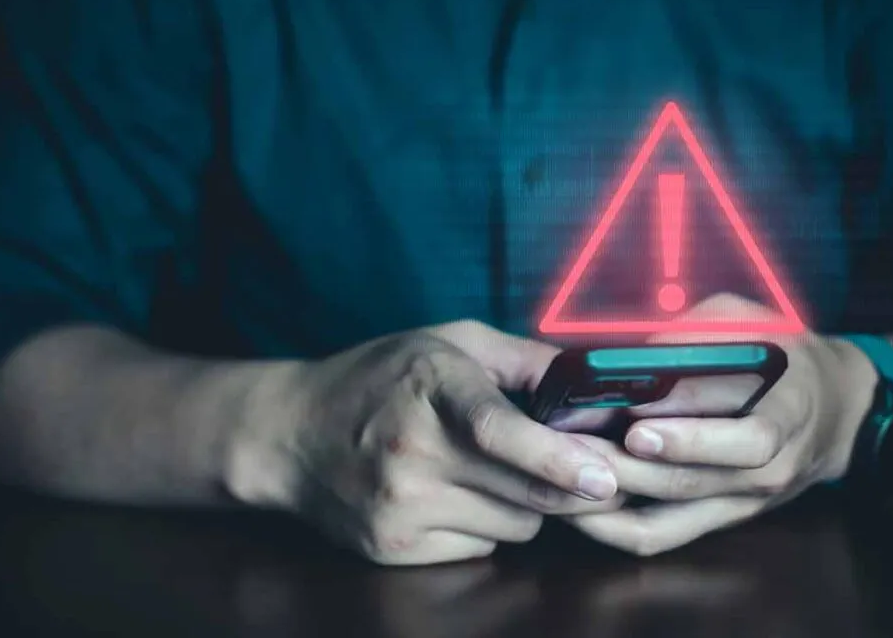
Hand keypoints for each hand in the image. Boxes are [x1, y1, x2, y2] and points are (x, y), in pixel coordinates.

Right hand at [224, 320, 623, 564]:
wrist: (290, 433)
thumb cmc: (378, 378)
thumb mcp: (447, 343)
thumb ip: (522, 359)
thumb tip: (592, 382)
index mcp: (429, 386)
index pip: (497, 429)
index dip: (555, 456)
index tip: (602, 475)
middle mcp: (411, 450)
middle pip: (524, 493)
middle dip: (570, 489)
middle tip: (592, 476)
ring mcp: (399, 505)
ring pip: (513, 527)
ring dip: (524, 505)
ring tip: (493, 472)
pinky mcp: (392, 547)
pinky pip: (480, 550)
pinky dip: (486, 527)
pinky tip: (456, 496)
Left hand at [566, 293, 877, 555]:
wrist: (834, 410)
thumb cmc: (782, 354)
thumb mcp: (748, 323)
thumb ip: (697, 335)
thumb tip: (635, 358)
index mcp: (788, 415)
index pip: (742, 438)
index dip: (687, 436)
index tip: (636, 427)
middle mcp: (769, 470)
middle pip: (692, 481)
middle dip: (628, 468)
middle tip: (575, 450)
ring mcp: (742, 502)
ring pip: (669, 515)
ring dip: (612, 499)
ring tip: (564, 473)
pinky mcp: (716, 519)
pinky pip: (661, 535)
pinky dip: (614, 527)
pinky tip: (574, 506)